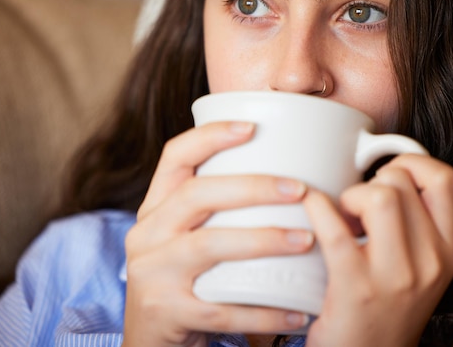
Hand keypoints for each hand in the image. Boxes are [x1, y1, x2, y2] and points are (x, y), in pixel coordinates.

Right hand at [121, 122, 311, 346]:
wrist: (150, 341)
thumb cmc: (184, 280)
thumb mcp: (185, 239)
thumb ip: (217, 213)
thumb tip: (287, 179)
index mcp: (154, 209)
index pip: (173, 157)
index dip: (210, 136)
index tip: (253, 127)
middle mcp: (146, 235)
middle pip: (196, 195)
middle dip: (252, 187)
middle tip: (300, 190)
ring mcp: (152, 274)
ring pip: (209, 245)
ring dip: (263, 240)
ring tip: (306, 240)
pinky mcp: (167, 312)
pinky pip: (222, 309)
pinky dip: (264, 311)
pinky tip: (297, 311)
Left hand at [304, 154, 452, 346]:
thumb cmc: (386, 305)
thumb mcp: (420, 266)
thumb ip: (414, 223)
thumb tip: (379, 168)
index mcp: (449, 251)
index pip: (444, 180)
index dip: (411, 162)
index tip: (387, 173)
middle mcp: (432, 262)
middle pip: (400, 182)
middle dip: (369, 181)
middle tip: (356, 206)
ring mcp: (397, 277)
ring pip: (378, 197)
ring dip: (351, 195)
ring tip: (344, 217)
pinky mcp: (357, 287)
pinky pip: (335, 230)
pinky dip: (317, 208)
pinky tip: (311, 207)